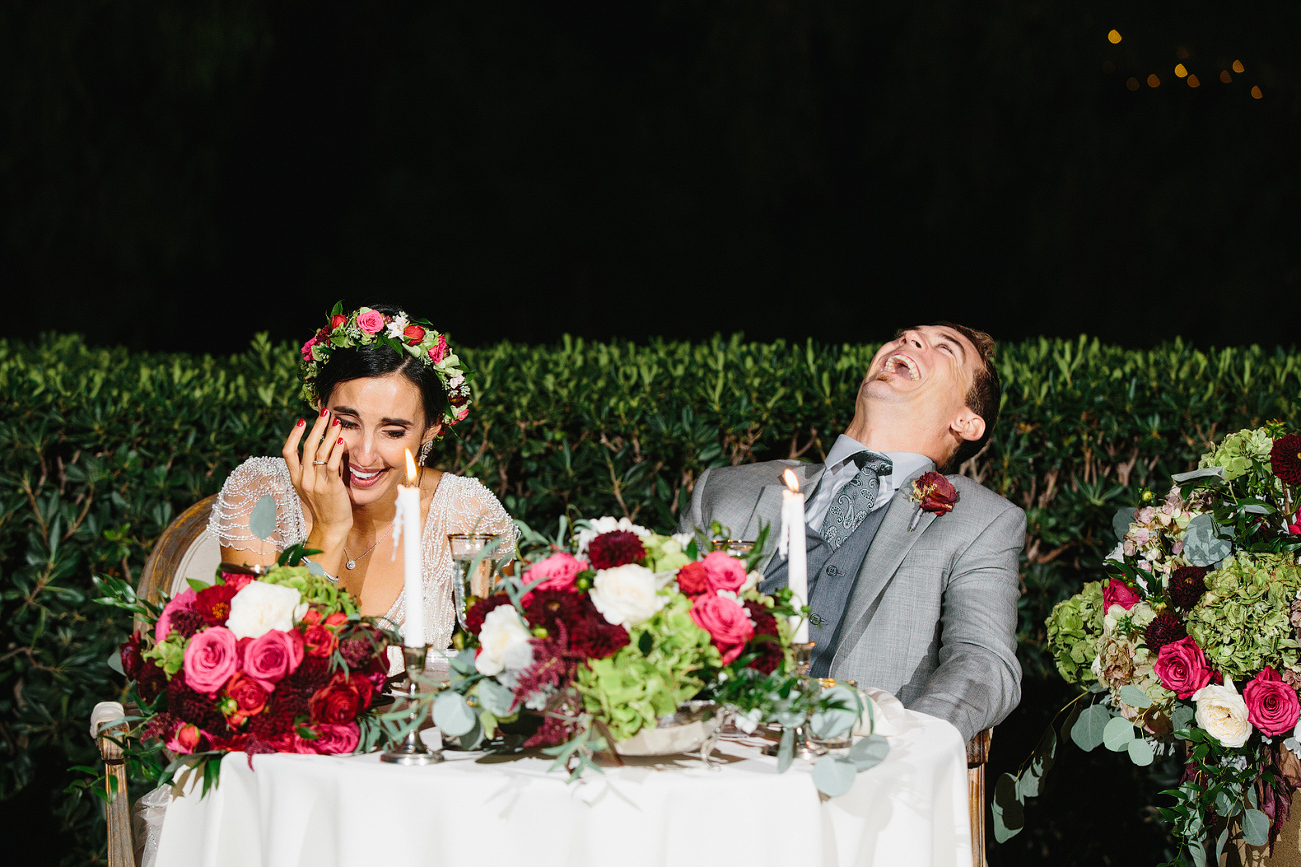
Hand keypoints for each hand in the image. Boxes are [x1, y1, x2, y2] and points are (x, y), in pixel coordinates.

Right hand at [283, 409, 352, 538]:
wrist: (331, 527)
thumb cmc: (324, 505)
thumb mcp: (311, 486)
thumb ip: (313, 468)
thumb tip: (322, 445)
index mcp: (295, 478)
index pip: (288, 452)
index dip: (293, 434)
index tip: (302, 420)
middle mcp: (303, 479)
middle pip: (306, 447)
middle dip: (316, 427)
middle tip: (324, 412)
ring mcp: (316, 483)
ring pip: (319, 452)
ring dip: (328, 434)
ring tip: (336, 421)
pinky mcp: (331, 487)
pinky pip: (332, 465)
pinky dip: (336, 451)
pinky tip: (341, 440)